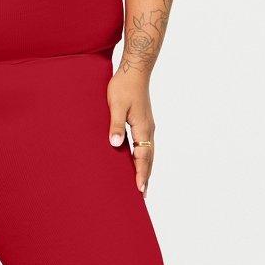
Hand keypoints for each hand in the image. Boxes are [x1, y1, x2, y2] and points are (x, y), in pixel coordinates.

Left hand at [107, 68, 153, 194]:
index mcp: (142, 127)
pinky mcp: (144, 121)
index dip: (141, 173)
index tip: (139, 188)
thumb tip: (115, 144)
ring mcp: (147, 125)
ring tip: (142, 182)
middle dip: (145, 175)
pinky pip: (145, 144)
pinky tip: (138, 159)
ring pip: (148, 151)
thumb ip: (115, 125)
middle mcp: (148, 129)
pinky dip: (143, 156)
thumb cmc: (124, 86)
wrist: (135, 70)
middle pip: (148, 157)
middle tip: (142, 193)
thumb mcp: (115, 106)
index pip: (143, 156)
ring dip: (145, 167)